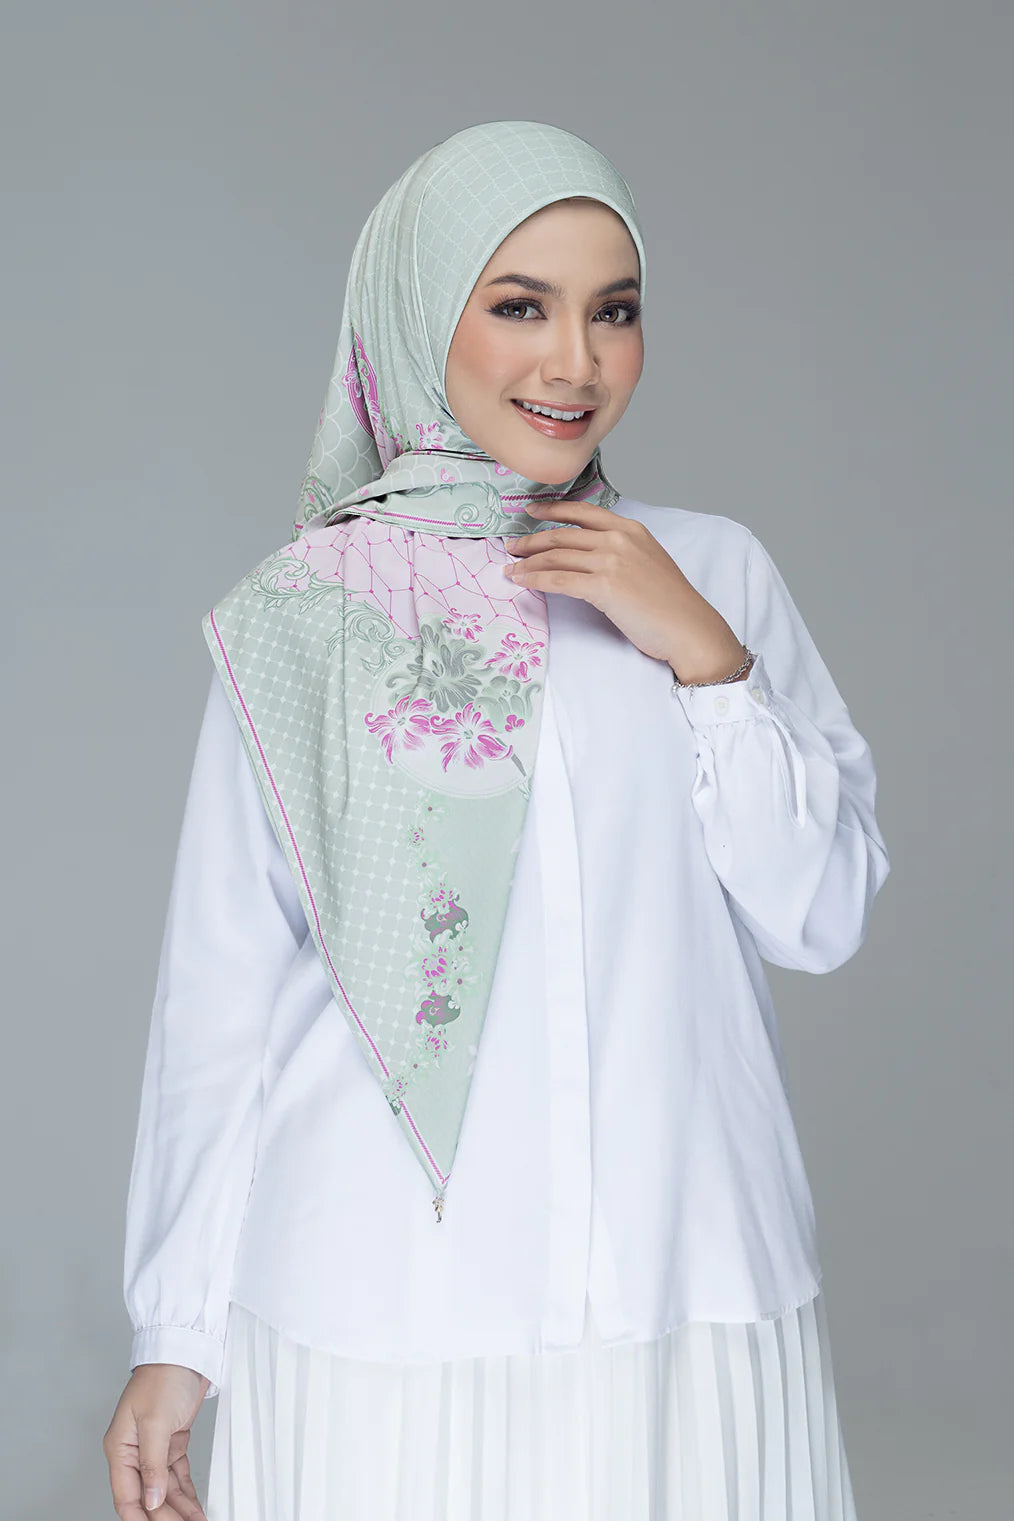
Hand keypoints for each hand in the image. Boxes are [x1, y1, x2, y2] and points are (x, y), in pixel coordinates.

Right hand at [103, 1364, 210, 1519]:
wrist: (185, 1352)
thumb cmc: (163, 1376)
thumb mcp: (156, 1422)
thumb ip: (152, 1465)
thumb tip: (150, 1500)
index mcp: (120, 1447)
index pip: (126, 1496)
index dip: (140, 1518)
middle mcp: (134, 1451)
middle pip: (147, 1496)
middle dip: (164, 1516)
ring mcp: (153, 1447)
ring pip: (164, 1489)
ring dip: (179, 1509)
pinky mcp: (172, 1442)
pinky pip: (177, 1476)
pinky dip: (186, 1492)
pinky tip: (194, 1507)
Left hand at [504, 501, 749, 680]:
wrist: (688, 626)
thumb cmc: (671, 603)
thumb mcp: (648, 561)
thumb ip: (622, 551)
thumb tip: (590, 557)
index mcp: (630, 529)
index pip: (583, 511)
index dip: (552, 510)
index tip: (532, 512)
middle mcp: (618, 539)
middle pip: (562, 535)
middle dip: (531, 541)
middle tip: (512, 547)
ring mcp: (610, 561)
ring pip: (555, 557)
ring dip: (528, 562)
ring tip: (511, 568)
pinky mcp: (602, 587)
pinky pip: (558, 580)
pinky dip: (535, 579)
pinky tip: (522, 581)